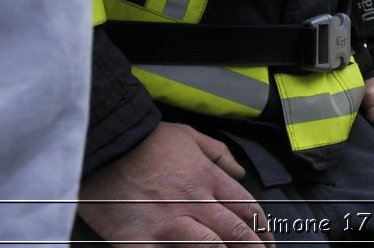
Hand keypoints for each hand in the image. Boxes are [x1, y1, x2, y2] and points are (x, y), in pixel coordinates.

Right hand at [79, 121, 271, 246]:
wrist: (105, 144)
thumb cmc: (147, 140)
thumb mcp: (191, 137)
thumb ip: (220, 155)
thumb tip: (240, 172)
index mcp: (208, 178)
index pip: (246, 207)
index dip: (261, 227)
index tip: (269, 238)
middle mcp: (194, 202)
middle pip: (234, 231)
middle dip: (253, 246)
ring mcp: (167, 223)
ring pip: (208, 247)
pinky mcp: (138, 240)